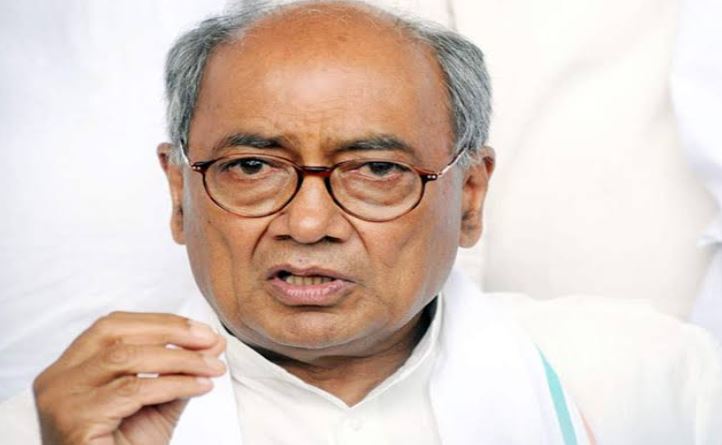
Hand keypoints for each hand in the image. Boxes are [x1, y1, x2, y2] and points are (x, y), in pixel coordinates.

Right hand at [33, 312, 226, 444]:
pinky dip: (174, 384)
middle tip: (210, 341)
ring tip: (213, 367)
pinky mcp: (75, 421)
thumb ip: (180, 370)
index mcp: (69, 369)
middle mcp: (56, 380)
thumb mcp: (157, 402)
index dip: (159, 323)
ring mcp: (60, 400)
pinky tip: (200, 387)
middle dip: (170, 332)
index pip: (112, 327)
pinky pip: (133, 391)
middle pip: (115, 334)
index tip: (201, 330)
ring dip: (179, 359)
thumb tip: (213, 341)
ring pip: (126, 359)